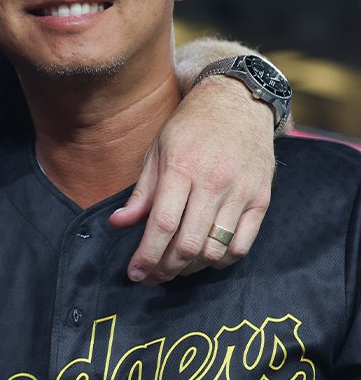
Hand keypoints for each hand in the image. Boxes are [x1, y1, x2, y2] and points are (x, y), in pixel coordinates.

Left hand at [109, 78, 272, 284]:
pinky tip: (205, 258)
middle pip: (188, 244)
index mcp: (182, 168)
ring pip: (215, 250)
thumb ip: (141, 192)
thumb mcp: (158, 150)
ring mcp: (241, 192)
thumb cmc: (191, 127)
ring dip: (190, 268)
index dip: (146, 256)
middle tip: (151, 277)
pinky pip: (242, 245)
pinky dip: (221, 260)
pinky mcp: (261, 199)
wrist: (239, 101)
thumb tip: (118, 224)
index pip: (162, 225)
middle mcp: (214, 182)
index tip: (134, 273)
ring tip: (175, 268)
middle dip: (165, 269)